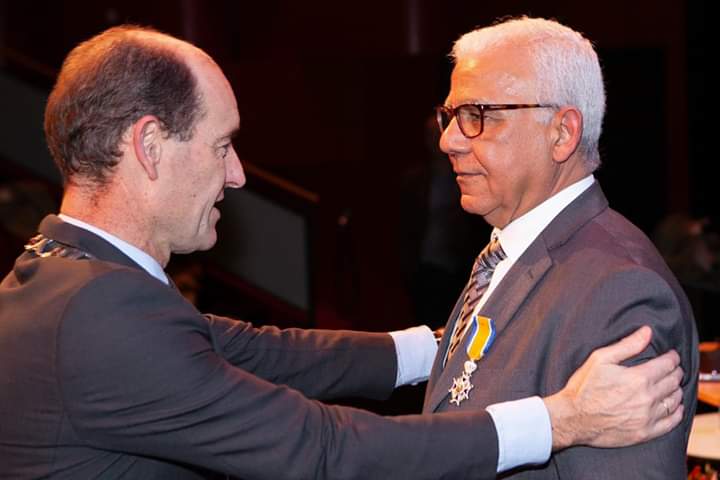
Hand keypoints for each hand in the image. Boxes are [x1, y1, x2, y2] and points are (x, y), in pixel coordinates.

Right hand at [543, 326, 683, 449]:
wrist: (573, 418)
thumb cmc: (584, 387)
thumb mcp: (600, 359)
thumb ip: (627, 345)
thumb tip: (647, 331)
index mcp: (638, 378)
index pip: (668, 364)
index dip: (672, 358)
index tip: (671, 356)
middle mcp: (647, 398)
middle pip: (673, 381)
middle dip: (676, 372)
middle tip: (672, 368)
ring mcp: (647, 417)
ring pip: (674, 400)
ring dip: (676, 390)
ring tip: (672, 385)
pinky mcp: (645, 433)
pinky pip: (671, 422)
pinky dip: (676, 412)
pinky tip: (674, 406)